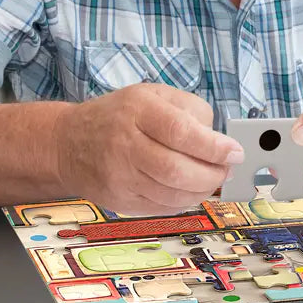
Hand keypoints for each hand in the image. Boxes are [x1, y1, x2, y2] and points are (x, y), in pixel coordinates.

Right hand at [55, 83, 243, 215]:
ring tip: (212, 179)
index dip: (213, 146)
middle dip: (213, 173)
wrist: (68, 142)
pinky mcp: (119, 200)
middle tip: (228, 168)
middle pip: (177, 169)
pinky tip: (190, 189)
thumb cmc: (118, 115)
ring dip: (202, 190)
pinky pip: (161, 208)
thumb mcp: (152, 94)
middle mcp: (125, 143)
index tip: (234, 151)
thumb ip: (188, 108)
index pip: (181, 131)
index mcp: (137, 109)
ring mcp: (119, 176)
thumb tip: (218, 137)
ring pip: (172, 194)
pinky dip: (184, 201)